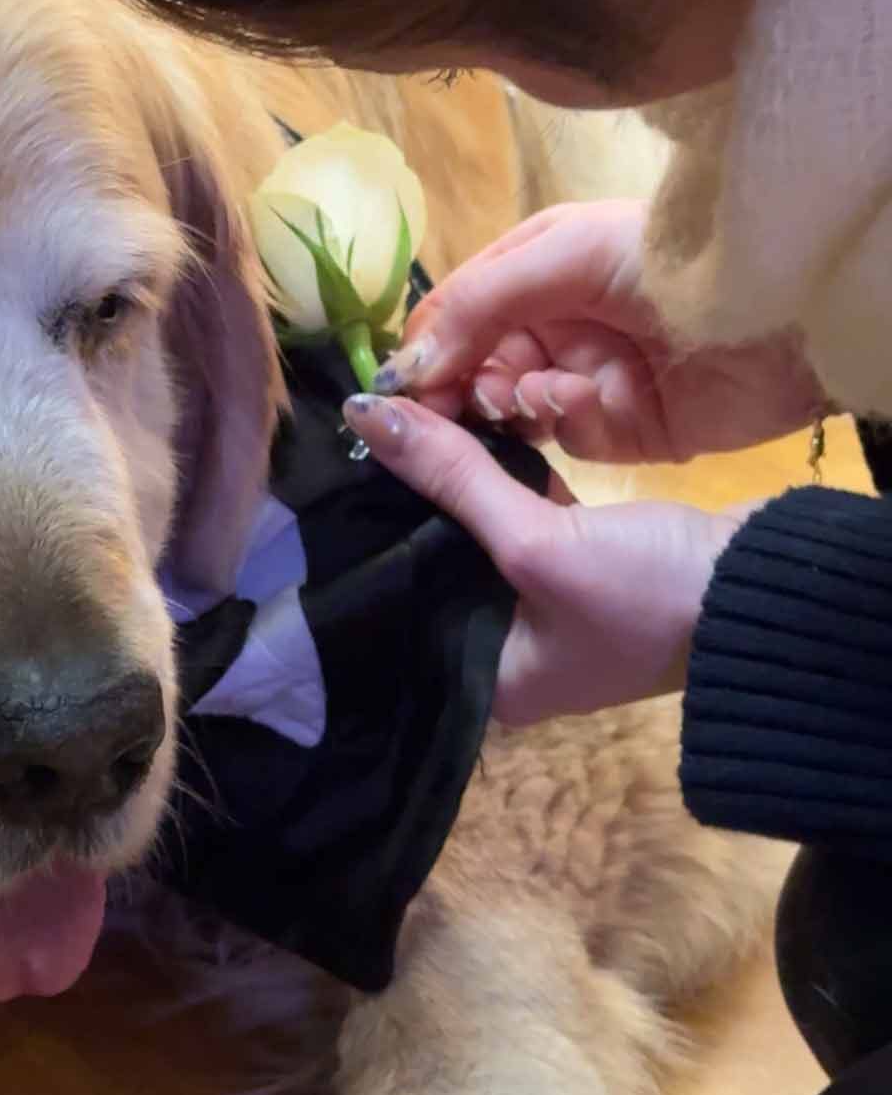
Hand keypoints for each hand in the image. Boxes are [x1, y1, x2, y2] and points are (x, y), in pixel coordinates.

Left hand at [343, 393, 750, 726]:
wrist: (769, 588)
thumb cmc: (647, 593)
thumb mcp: (540, 542)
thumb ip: (453, 478)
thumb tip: (365, 415)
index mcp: (480, 680)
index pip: (394, 611)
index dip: (360, 550)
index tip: (326, 486)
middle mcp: (500, 654)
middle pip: (428, 570)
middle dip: (402, 510)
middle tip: (356, 442)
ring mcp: (540, 610)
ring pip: (470, 538)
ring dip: (448, 486)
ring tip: (397, 428)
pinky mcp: (573, 566)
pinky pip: (512, 520)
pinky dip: (493, 481)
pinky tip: (460, 433)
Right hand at [375, 201, 826, 463]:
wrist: (782, 314)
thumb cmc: (663, 262)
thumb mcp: (560, 258)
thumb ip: (477, 306)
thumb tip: (404, 369)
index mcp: (533, 268)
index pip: (454, 313)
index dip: (426, 350)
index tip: (399, 392)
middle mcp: (551, 323)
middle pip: (474, 367)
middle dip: (467, 385)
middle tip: (471, 400)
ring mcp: (582, 377)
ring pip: (512, 407)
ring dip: (516, 402)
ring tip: (535, 396)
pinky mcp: (617, 427)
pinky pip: (564, 435)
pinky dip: (566, 421)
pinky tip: (583, 403)